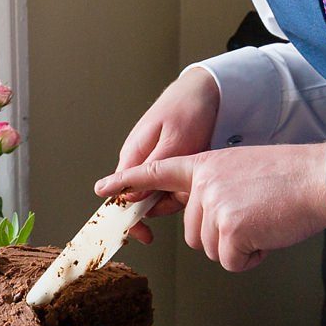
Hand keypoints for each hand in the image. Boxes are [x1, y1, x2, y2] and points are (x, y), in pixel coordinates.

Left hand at [92, 143, 325, 272]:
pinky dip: (249, 258)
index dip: (129, 182)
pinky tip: (267, 235)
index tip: (103, 188)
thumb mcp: (242, 170)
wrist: (319, 179)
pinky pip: (229, 262)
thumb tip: (206, 220)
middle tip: (256, 216)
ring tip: (264, 221)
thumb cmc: (291, 179)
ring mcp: (213, 205)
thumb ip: (215, 188)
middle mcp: (203, 183)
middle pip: (192, 233)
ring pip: (209, 249)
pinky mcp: (228, 228)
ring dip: (237, 247)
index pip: (158, 172)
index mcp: (205, 165)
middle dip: (223, 236)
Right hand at [106, 68, 220, 239]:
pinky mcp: (171, 164)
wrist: (206, 91)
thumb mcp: (174, 141)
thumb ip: (153, 170)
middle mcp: (140, 162)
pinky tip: (201, 179)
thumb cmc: (187, 109)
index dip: (127, 218)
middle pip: (140, 200)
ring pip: (160, 195)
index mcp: (133, 156)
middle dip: (163, 207)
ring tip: (198, 181)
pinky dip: (188, 188)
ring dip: (179, 196)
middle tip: (185, 202)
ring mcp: (156, 163)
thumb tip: (131, 198)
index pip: (119, 195)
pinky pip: (174, 186)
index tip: (143, 235)